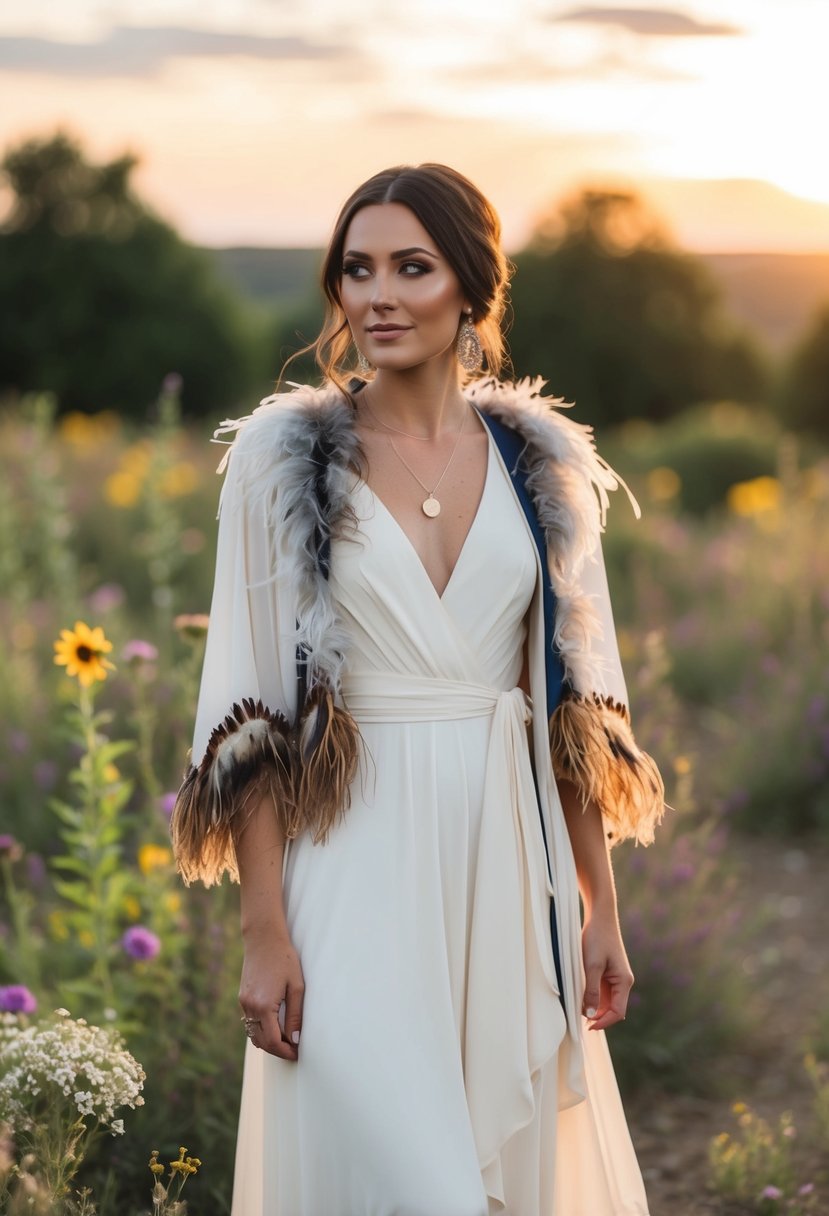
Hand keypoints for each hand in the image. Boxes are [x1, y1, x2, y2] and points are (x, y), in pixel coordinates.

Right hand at [239, 930, 304, 1060]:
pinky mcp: (242, 997)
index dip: (286, 1051)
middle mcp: (250, 1007)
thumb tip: (296, 1040)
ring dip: (268, 1042)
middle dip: (278, 1050)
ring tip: (286, 1041)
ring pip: (253, 1034)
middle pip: (262, 1042)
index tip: (298, 1053)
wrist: (263, 938)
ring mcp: (244, 1003)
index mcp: (264, 1006)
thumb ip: (295, 1015)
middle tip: (294, 1050)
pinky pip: (250, 1022)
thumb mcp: (296, 986)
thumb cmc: (284, 959)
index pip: (273, 1041)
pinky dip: (260, 1030)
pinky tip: (274, 1027)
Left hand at [581, 910, 633, 1031]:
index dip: (603, 1022)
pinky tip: (580, 994)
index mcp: (624, 982)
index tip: (587, 1027)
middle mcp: (623, 981)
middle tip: (579, 1018)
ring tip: (577, 1006)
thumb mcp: (592, 966)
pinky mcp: (608, 971)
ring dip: (594, 1006)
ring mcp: (615, 977)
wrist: (600, 916)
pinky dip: (592, 995)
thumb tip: (591, 1015)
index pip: (618, 1012)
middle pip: (613, 1009)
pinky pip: (602, 990)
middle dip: (598, 1016)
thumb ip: (592, 991)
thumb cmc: (598, 938)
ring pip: (606, 1001)